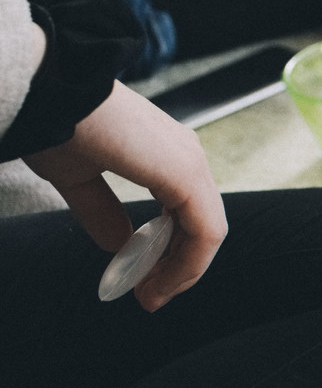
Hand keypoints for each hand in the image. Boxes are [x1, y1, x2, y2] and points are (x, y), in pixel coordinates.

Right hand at [23, 79, 225, 309]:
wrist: (49, 88)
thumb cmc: (56, 121)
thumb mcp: (76, 177)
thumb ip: (103, 213)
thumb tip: (119, 248)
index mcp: (165, 155)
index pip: (185, 214)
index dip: (169, 254)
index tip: (143, 285)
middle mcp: (186, 156)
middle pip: (200, 226)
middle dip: (178, 269)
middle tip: (150, 298)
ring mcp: (190, 163)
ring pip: (206, 232)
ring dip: (182, 271)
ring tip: (152, 296)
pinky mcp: (186, 174)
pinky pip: (204, 231)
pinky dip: (186, 263)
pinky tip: (156, 281)